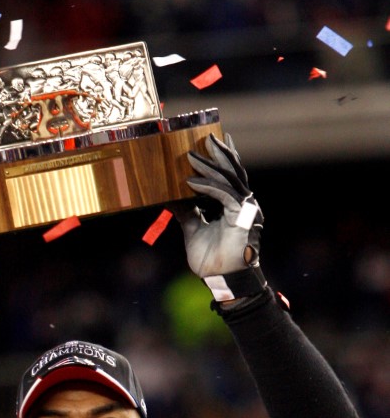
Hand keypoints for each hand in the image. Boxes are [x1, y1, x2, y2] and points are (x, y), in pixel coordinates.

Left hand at [171, 133, 262, 277]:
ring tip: (191, 156)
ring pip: (228, 180)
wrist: (221, 279)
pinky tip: (191, 181)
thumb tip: (172, 198)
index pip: (229, 177)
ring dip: (209, 167)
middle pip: (232, 172)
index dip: (223, 159)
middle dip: (219, 154)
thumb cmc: (211, 259)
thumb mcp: (193, 230)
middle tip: (206, 138)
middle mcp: (243, 204)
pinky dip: (207, 187)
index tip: (213, 141)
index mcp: (234, 206)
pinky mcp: (240, 217)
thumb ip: (187, 212)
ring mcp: (244, 209)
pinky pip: (223, 195)